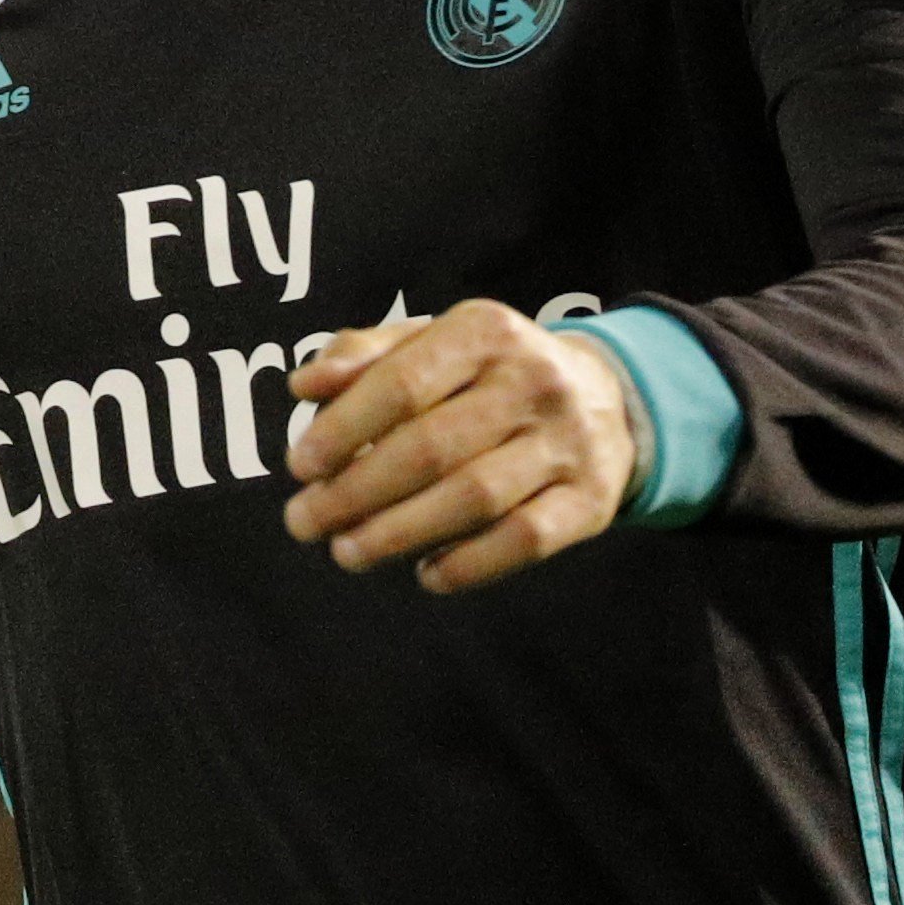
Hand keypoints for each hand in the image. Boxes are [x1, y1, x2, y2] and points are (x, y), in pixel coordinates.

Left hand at [283, 299, 637, 591]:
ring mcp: (568, 442)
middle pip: (431, 448)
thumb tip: (304, 386)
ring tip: (347, 552)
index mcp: (484, 331)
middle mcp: (533, 381)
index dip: (343, 429)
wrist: (605, 399)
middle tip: (305, 522)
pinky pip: (525, 540)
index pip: (402, 384)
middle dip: (356, 492)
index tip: (298, 467)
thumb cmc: (487, 373)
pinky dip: (469, 564)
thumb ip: (363, 356)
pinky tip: (425, 574)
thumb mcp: (431, 343)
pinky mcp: (591, 500)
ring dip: (399, 534)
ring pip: (474, 498)